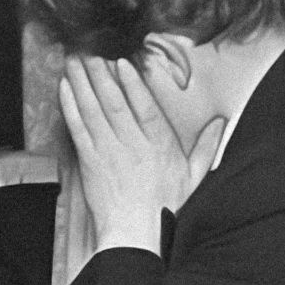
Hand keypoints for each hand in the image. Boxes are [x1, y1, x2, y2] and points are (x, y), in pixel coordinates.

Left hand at [58, 55, 222, 254]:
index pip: (144, 107)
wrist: (134, 233)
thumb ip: (206, 147)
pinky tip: (65, 89)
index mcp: (159, 145)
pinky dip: (70, 107)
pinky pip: (78, 128)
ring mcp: (108, 152)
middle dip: (100, 74)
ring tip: (74, 61)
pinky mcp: (90, 162)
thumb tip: (220, 124)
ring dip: (82, 83)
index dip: (132, 82)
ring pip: (93, 110)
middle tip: (89, 50)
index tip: (122, 62)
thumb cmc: (163, 207)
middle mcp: (132, 145)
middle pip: (114, 102)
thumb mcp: (194, 177)